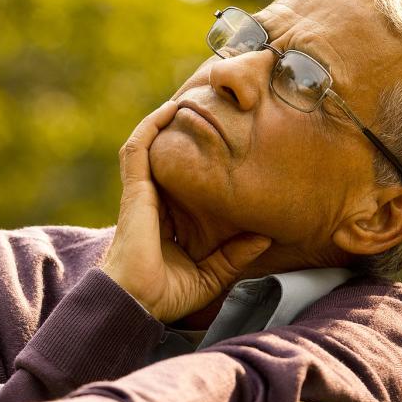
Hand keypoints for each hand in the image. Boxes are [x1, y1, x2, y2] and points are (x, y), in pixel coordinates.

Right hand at [100, 100, 271, 322]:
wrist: (138, 303)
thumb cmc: (165, 296)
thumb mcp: (211, 275)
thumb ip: (234, 255)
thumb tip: (266, 236)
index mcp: (164, 220)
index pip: (178, 180)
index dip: (192, 159)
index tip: (217, 141)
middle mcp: (151, 201)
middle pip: (163, 155)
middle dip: (180, 130)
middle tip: (206, 107)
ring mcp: (141, 194)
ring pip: (148, 144)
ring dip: (163, 120)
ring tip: (188, 97)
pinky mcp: (135, 190)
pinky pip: (138, 149)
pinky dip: (151, 126)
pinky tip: (169, 109)